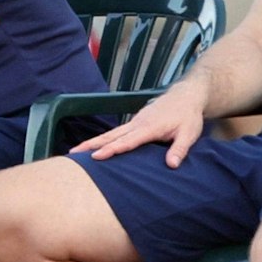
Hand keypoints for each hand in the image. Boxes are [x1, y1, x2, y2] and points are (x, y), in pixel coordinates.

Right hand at [70, 82, 208, 167]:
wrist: (186, 95)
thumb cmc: (188, 116)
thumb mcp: (189, 133)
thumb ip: (179, 149)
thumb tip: (171, 165)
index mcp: (149, 128)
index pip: (127, 141)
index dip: (111, 150)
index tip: (96, 157)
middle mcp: (137, 124)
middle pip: (111, 136)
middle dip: (91, 145)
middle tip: (73, 153)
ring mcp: (134, 122)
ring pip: (110, 133)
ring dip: (93, 142)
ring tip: (76, 151)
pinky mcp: (135, 122)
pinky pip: (116, 132)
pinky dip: (103, 139)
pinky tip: (95, 147)